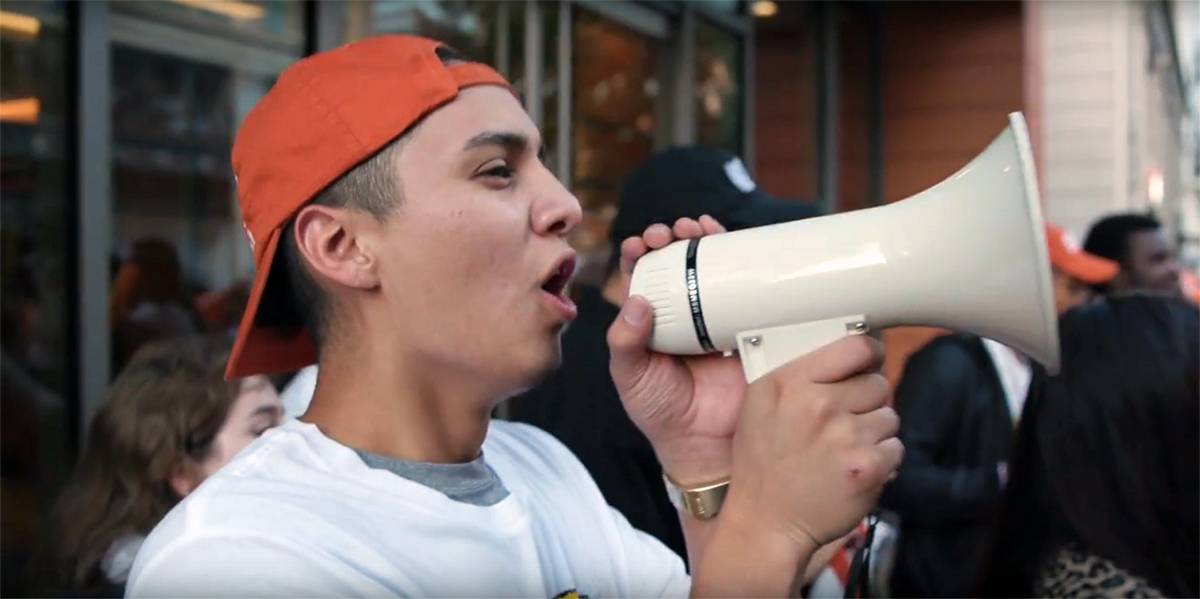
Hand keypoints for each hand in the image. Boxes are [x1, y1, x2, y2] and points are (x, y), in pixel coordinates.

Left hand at [606, 216, 744, 484]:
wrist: (705, 444)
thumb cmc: (660, 412)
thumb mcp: (631, 377)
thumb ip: (625, 343)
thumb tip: (635, 302)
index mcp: (648, 320)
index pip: (641, 276)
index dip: (640, 253)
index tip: (641, 243)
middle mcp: (680, 313)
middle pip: (677, 263)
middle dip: (673, 239)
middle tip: (673, 232)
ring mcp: (713, 317)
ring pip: (710, 269)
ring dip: (704, 243)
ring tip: (700, 230)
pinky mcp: (744, 325)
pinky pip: (744, 290)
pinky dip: (741, 266)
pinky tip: (736, 249)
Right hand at [722, 335, 902, 547]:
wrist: (766, 523)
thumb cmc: (763, 463)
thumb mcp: (761, 404)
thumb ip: (800, 374)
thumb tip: (852, 349)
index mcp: (790, 382)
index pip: (855, 346)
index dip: (869, 354)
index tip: (868, 363)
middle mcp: (817, 404)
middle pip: (877, 382)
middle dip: (866, 401)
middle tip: (841, 423)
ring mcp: (846, 435)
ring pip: (889, 416)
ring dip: (874, 432)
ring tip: (842, 450)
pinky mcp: (868, 466)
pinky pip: (895, 448)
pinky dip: (881, 460)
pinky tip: (852, 469)